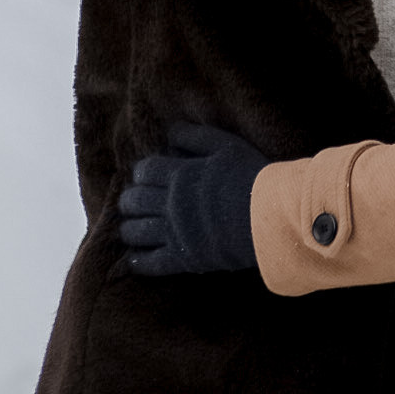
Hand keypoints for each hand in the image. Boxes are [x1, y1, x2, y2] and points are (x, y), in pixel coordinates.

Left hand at [119, 123, 266, 274]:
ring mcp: (176, 233)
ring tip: (126, 228)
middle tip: (128, 202)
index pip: (146, 171)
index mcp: (181, 175)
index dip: (140, 172)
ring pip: (139, 231)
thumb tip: (171, 131)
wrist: (268, 216)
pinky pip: (153, 263)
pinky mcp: (185, 258)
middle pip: (137, 201)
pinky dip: (140, 261)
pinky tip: (134, 260)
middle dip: (128, 200)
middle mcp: (172, 204)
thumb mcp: (227, 145)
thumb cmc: (250, 175)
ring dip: (128, 229)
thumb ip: (196, 136)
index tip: (141, 175)